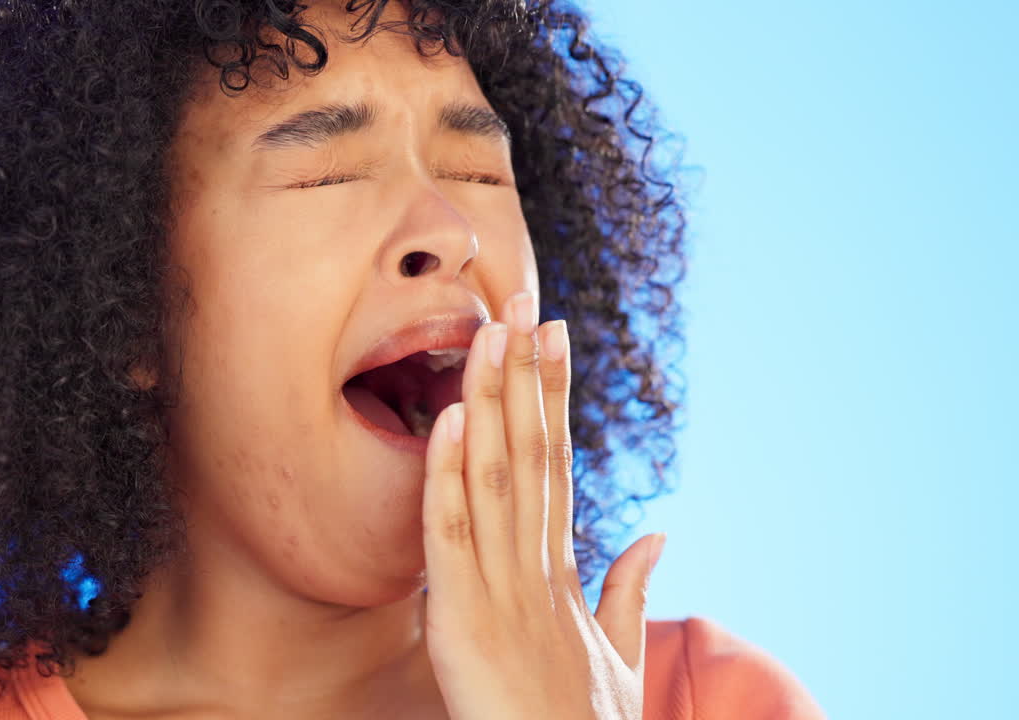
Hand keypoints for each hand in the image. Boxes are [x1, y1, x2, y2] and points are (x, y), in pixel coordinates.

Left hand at [421, 289, 665, 719]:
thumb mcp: (617, 658)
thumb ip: (631, 591)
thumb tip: (657, 534)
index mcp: (564, 573)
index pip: (558, 467)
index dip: (554, 400)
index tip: (553, 339)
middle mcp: (537, 570)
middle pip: (532, 455)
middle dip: (527, 377)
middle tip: (525, 303)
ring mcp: (502, 592)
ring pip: (494, 477)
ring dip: (489, 401)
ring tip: (489, 332)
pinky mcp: (463, 623)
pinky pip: (450, 535)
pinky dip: (447, 475)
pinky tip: (448, 418)